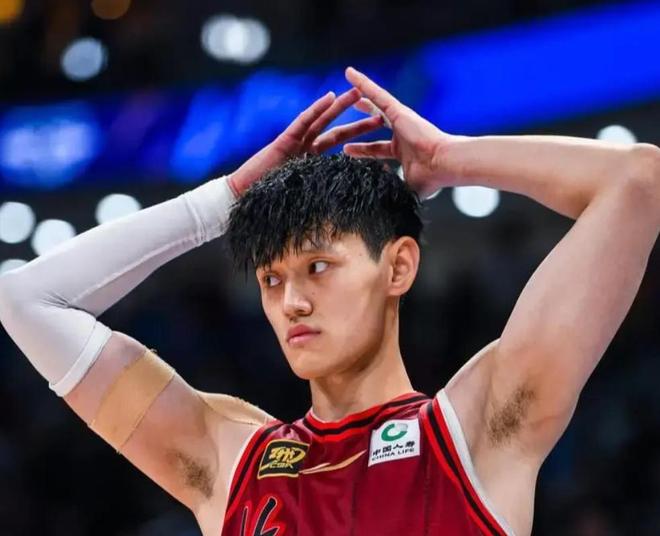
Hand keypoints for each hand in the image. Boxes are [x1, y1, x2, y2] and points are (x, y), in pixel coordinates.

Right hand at [228, 88, 383, 195]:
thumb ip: (323, 196)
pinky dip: (316, 109)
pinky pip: (302, 122)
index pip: (340, 146)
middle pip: (336, 131)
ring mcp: (294, 142)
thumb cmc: (271, 204)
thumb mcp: (306, 200)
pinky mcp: (283, 140)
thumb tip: (350, 205)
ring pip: (321, 120)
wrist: (244, 200)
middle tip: (379, 110)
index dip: (358, 139)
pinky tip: (329, 98)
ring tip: (356, 94)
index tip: (378, 135)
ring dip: (339, 106)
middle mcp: (305, 148)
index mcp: (312, 161)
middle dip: (356, 120)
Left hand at [343, 67, 459, 197]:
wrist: (444, 165)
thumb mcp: (406, 189)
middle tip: (351, 111)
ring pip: (376, 102)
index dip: (362, 150)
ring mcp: (400, 121)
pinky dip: (363, 83)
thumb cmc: (431, 179)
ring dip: (361, 91)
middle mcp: (402, 133)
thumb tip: (381, 213)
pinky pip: (377, 94)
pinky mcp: (399, 111)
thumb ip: (393, 194)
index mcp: (403, 152)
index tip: (347, 150)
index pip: (377, 150)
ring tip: (347, 78)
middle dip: (363, 117)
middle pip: (376, 122)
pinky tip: (349, 73)